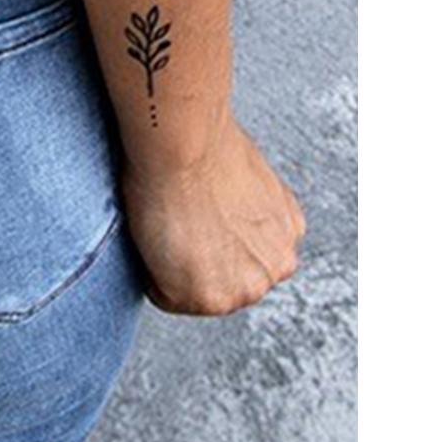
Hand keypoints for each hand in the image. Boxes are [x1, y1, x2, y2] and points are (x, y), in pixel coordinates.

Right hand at [119, 118, 305, 315]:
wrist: (185, 144)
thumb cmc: (205, 143)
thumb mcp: (247, 178)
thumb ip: (246, 210)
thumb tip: (221, 211)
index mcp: (289, 236)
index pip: (243, 255)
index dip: (210, 234)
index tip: (194, 216)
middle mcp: (274, 269)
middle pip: (224, 278)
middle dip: (200, 256)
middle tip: (178, 219)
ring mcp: (243, 288)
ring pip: (197, 291)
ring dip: (177, 268)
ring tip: (166, 224)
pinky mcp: (206, 298)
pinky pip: (165, 297)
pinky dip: (152, 274)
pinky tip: (156, 235)